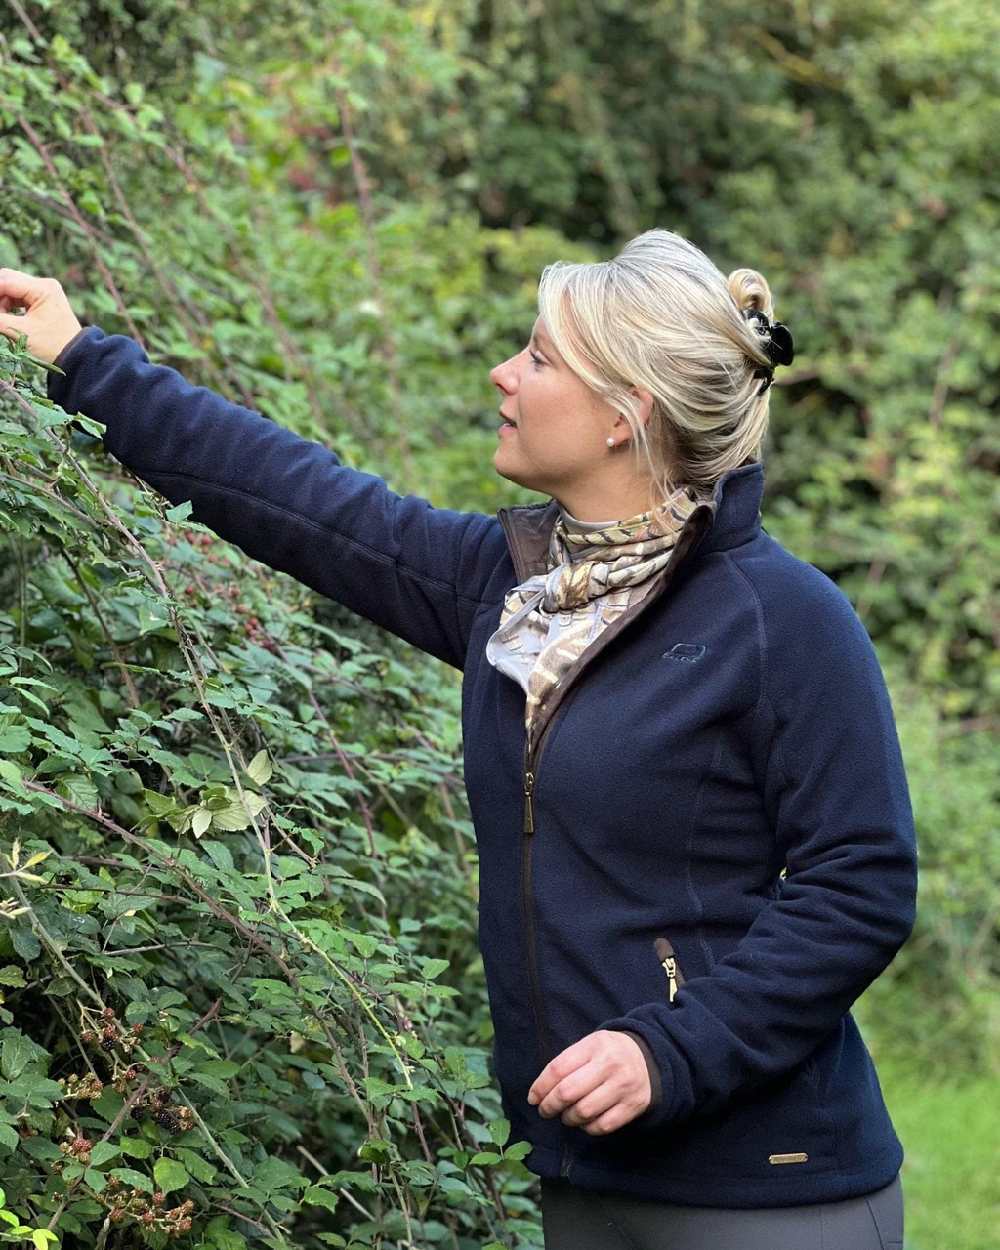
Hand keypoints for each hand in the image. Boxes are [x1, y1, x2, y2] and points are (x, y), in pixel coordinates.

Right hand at [0, 268, 82, 365]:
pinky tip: (6, 318)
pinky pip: (18, 296)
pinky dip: (8, 305)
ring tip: (1, 319)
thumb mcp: (20, 332)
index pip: (6, 282)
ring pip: (11, 288)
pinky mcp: (42, 299)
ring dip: (0, 301)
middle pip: (7, 280)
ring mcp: (44, 291)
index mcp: (43, 289)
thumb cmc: (52, 346)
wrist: (76, 356)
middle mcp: (45, 284)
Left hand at [527, 1029, 650, 1135]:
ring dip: (568, 1118)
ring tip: (566, 1115)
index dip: (541, 1086)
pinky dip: (587, 1128)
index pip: (559, 1068)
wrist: (650, 1058)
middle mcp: (610, 1065)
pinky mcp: (633, 1106)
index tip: (533, 1098)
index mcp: (595, 1045)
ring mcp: (623, 1087)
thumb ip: (568, 1062)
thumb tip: (540, 1092)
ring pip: (584, 1112)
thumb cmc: (609, 1053)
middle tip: (545, 1110)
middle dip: (550, 1106)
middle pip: (568, 1092)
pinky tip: (584, 1122)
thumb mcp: (590, 1045)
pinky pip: (602, 1126)